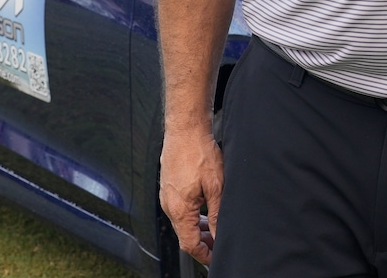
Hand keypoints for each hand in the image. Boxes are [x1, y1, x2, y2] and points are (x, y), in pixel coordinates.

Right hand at [159, 127, 223, 264]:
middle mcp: (169, 206)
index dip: (203, 254)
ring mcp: (167, 196)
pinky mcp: (169, 187)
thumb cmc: (198, 152)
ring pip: (183, 221)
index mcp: (179, 210)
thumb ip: (217, 214)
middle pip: (185, 234)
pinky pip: (180, 208)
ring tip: (214, 227)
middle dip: (202, 241)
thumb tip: (219, 233)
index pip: (189, 244)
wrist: (185, 130)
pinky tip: (205, 210)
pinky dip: (192, 215)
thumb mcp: (216, 186)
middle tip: (218, 242)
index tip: (215, 256)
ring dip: (198, 228)